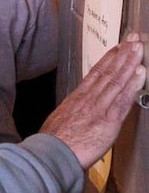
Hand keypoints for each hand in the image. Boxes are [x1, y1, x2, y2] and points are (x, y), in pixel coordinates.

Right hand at [41, 34, 145, 168]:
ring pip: (116, 80)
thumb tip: (79, 110)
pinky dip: (132, 84)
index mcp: (77, 98)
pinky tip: (140, 72)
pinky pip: (123, 98)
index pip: (96, 74)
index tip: (118, 48)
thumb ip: (74, 112)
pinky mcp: (108, 120)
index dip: (109, 59)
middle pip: (108, 72)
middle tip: (133, 38)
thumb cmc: (55, 142)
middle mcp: (89, 99)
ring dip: (129, 62)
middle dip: (122, 53)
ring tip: (139, 47)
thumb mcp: (62, 120)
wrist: (52, 154)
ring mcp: (99, 108)